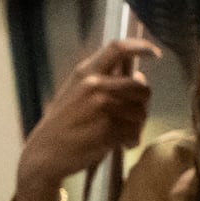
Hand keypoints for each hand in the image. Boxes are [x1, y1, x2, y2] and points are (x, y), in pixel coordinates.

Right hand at [16, 36, 155, 200]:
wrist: (44, 153)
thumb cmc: (64, 124)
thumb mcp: (78, 93)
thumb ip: (106, 82)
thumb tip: (139, 77)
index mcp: (86, 72)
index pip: (118, 48)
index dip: (141, 47)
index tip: (155, 53)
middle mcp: (94, 85)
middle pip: (141, 86)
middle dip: (144, 103)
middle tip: (135, 117)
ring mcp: (100, 107)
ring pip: (140, 112)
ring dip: (138, 125)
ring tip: (124, 133)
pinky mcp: (106, 129)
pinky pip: (134, 132)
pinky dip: (132, 140)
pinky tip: (122, 145)